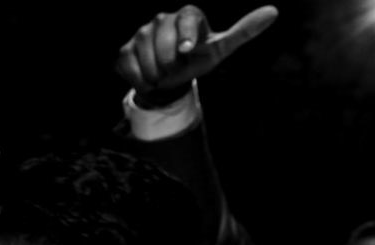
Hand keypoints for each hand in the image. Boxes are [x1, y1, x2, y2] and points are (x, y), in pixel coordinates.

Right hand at [115, 6, 277, 105]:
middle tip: (176, 68)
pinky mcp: (125, 50)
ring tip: (162, 74)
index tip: (188, 51)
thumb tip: (274, 12)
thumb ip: (244, 31)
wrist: (172, 75)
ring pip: (145, 55)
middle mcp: (163, 19)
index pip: (187, 20)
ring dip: (155, 72)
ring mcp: (141, 33)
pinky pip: (129, 66)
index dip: (186, 36)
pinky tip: (148, 78)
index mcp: (188, 15)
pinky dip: (139, 77)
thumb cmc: (199, 57)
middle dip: (171, 63)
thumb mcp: (222, 48)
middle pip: (163, 42)